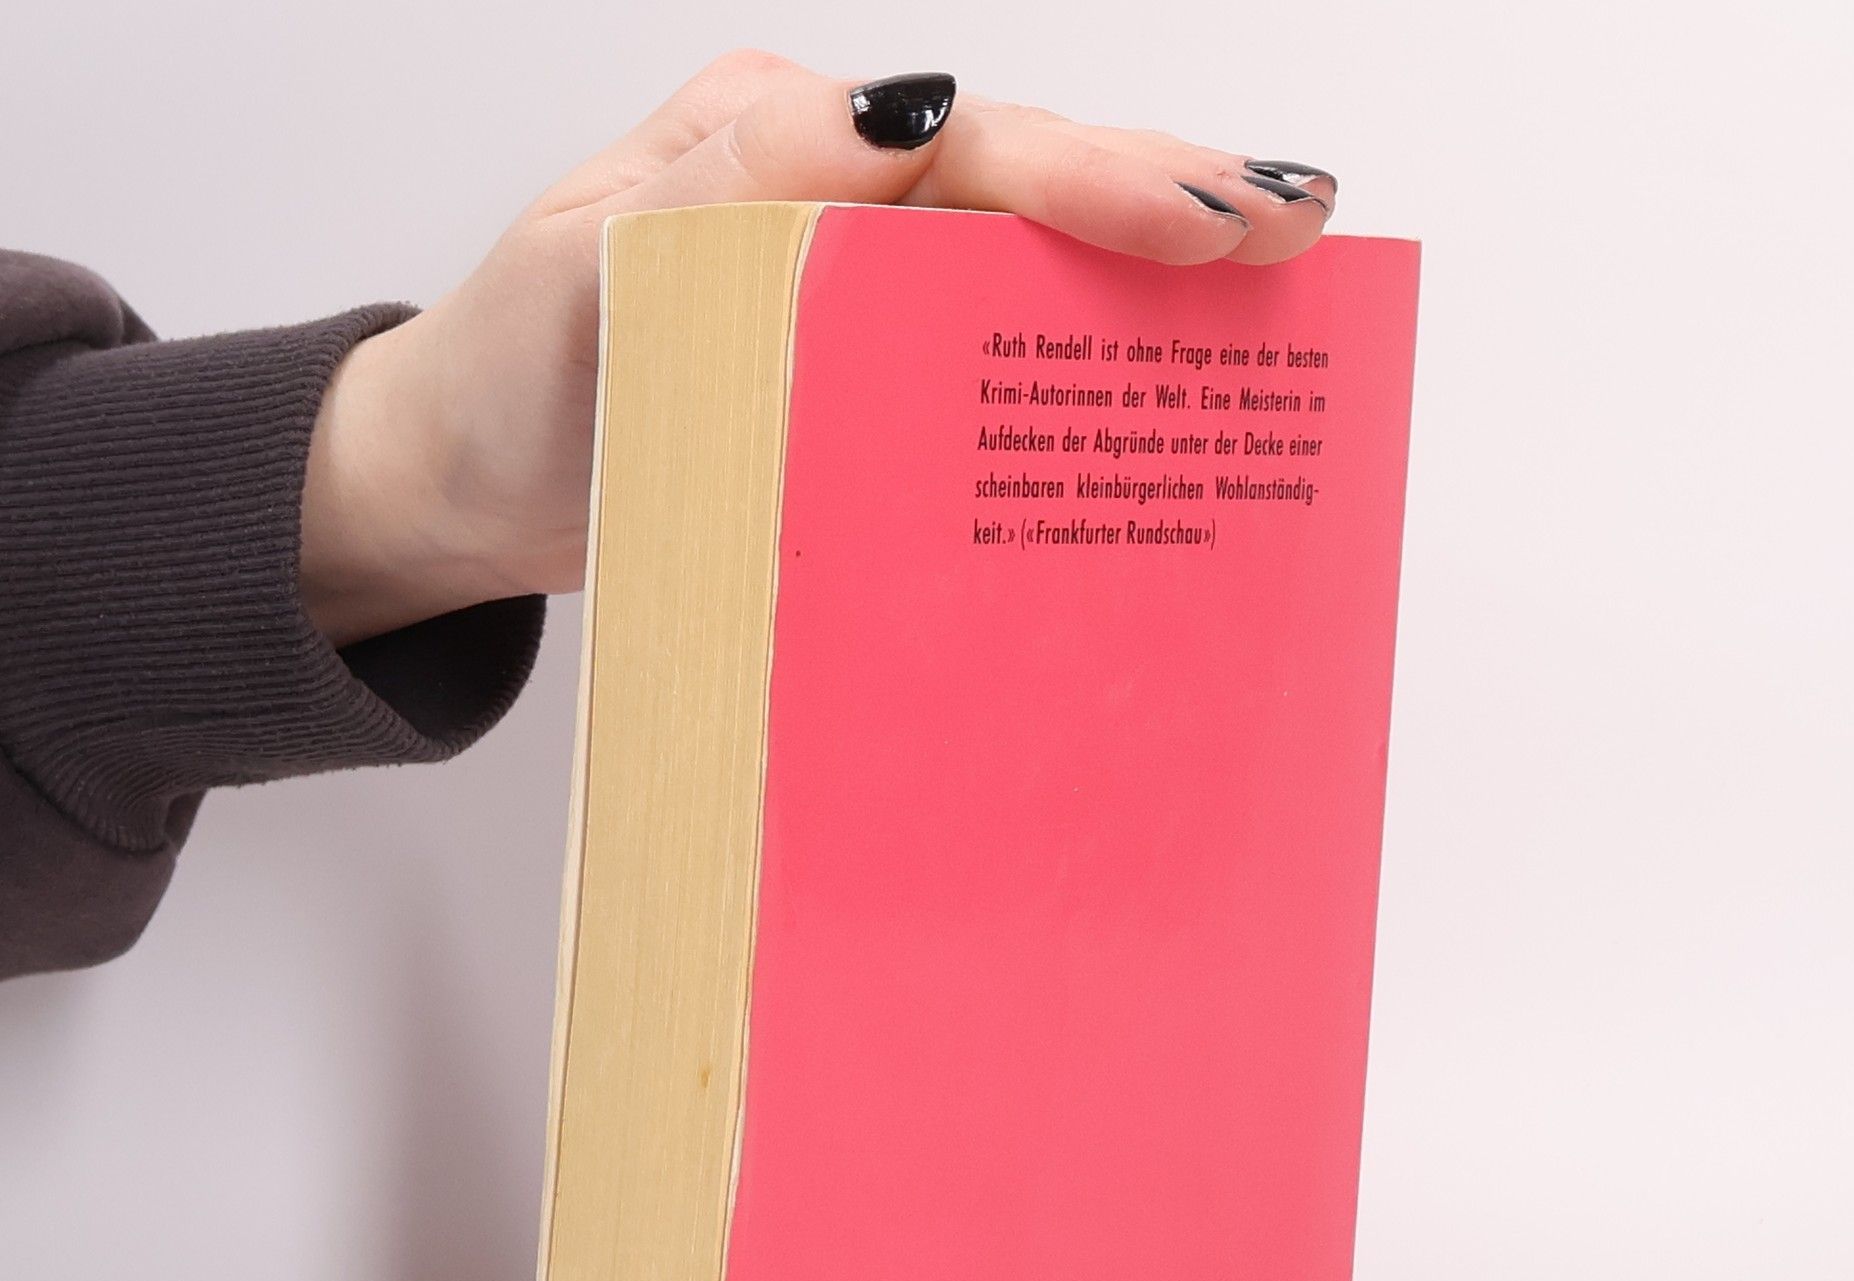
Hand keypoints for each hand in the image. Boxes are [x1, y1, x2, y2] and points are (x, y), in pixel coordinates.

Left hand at [299, 53, 1335, 644]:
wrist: (458, 490)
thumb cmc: (502, 381)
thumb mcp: (586, 267)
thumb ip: (736, 190)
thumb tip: (908, 115)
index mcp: (780, 148)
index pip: (970, 148)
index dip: (1100, 178)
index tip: (1213, 216)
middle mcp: (832, 204)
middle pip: (1025, 191)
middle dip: (1164, 204)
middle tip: (1293, 234)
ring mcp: (851, 295)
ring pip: (1020, 272)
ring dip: (1138, 288)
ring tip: (1261, 301)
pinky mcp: (855, 383)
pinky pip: (978, 365)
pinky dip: (1064, 374)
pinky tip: (1138, 402)